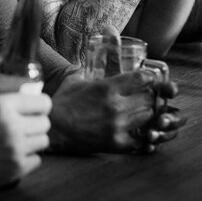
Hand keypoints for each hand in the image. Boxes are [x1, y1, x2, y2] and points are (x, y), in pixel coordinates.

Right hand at [0, 72, 51, 190]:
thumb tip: (1, 64)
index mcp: (3, 106)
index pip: (43, 102)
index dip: (42, 103)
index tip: (37, 105)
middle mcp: (12, 128)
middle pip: (45, 122)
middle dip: (38, 120)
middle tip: (28, 121)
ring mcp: (15, 150)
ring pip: (43, 141)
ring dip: (34, 138)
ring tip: (22, 137)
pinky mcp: (16, 169)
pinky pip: (37, 159)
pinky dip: (29, 156)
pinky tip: (16, 152)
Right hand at [49, 27, 182, 153]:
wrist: (52, 128)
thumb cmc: (63, 102)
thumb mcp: (75, 80)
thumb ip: (89, 69)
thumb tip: (94, 57)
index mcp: (107, 87)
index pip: (141, 78)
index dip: (148, 77)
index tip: (148, 78)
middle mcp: (115, 105)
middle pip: (148, 98)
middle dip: (148, 96)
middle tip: (143, 96)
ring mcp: (117, 125)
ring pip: (147, 117)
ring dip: (145, 113)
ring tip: (139, 112)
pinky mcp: (116, 143)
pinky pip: (140, 140)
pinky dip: (142, 137)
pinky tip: (137, 133)